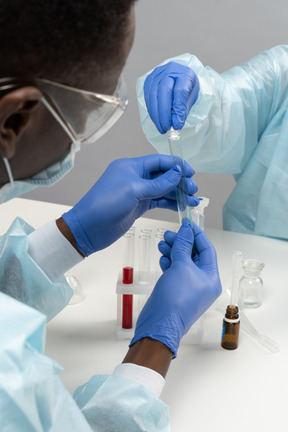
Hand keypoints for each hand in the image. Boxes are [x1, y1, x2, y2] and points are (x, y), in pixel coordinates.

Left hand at [61, 155, 198, 255]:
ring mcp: (138, 192)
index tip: (191, 172)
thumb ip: (158, 183)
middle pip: (163, 175)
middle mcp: (135, 177)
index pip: (159, 161)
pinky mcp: (138, 205)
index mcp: (132, 166)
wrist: (88, 228)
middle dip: (180, 181)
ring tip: (193, 200)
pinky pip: (159, 201)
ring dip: (178, 194)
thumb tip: (178, 172)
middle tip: (193, 190)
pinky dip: (171, 203)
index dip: (176, 165)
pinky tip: (182, 207)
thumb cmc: (106, 204)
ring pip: (163, 189)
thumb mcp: (134, 190)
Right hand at [130, 222, 221, 357]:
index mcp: (211, 278)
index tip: (187, 223)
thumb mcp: (181, 266)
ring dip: (173, 251)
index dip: (197, 235)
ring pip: (183, 263)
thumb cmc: (175, 299)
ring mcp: (190, 287)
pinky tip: (162, 258)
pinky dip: (169, 263)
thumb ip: (183, 246)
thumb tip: (186, 231)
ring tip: (162, 244)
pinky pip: (176, 272)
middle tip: (169, 234)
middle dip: (181, 243)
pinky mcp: (177, 291)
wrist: (160, 323)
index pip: (207, 249)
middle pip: (194, 255)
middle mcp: (203, 283)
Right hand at [144, 62, 199, 133]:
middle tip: (166, 128)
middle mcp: (169, 71)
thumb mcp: (191, 96)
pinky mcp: (148, 81)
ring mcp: (157, 75)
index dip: (178, 110)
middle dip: (164, 114)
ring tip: (161, 127)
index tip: (177, 125)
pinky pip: (147, 97)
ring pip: (153, 95)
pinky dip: (152, 111)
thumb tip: (176, 124)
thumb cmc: (186, 85)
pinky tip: (156, 120)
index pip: (180, 91)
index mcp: (184, 74)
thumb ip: (183, 109)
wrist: (178, 74)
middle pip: (163, 92)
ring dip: (156, 115)